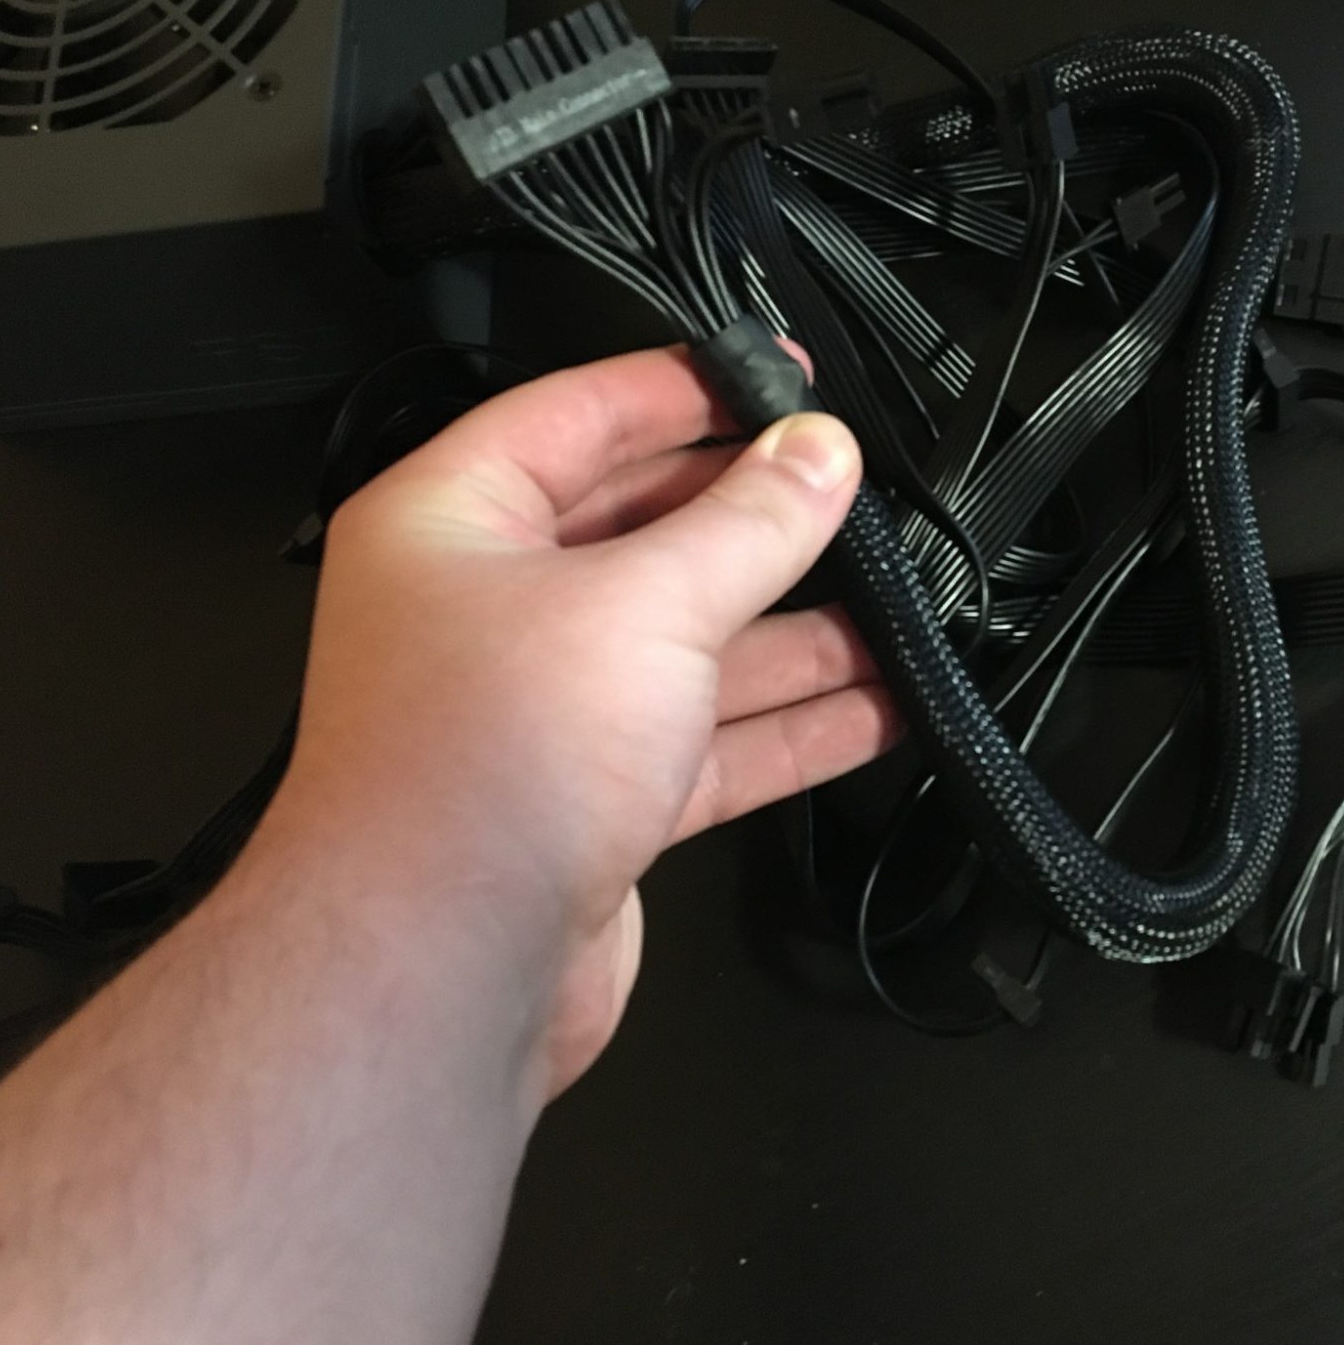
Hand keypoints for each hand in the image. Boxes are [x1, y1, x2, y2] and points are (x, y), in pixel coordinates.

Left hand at [264, 344, 898, 1098]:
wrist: (441, 971)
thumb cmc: (491, 765)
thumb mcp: (645, 605)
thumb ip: (748, 524)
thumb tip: (819, 453)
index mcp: (454, 522)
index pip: (582, 416)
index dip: (689, 386)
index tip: (785, 372)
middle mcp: (489, 608)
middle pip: (644, 530)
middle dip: (758, 518)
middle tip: (856, 490)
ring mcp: (545, 708)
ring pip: (690, 643)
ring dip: (797, 631)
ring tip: (902, 605)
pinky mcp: (595, 797)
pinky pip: (708, 738)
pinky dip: (791, 725)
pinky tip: (881, 709)